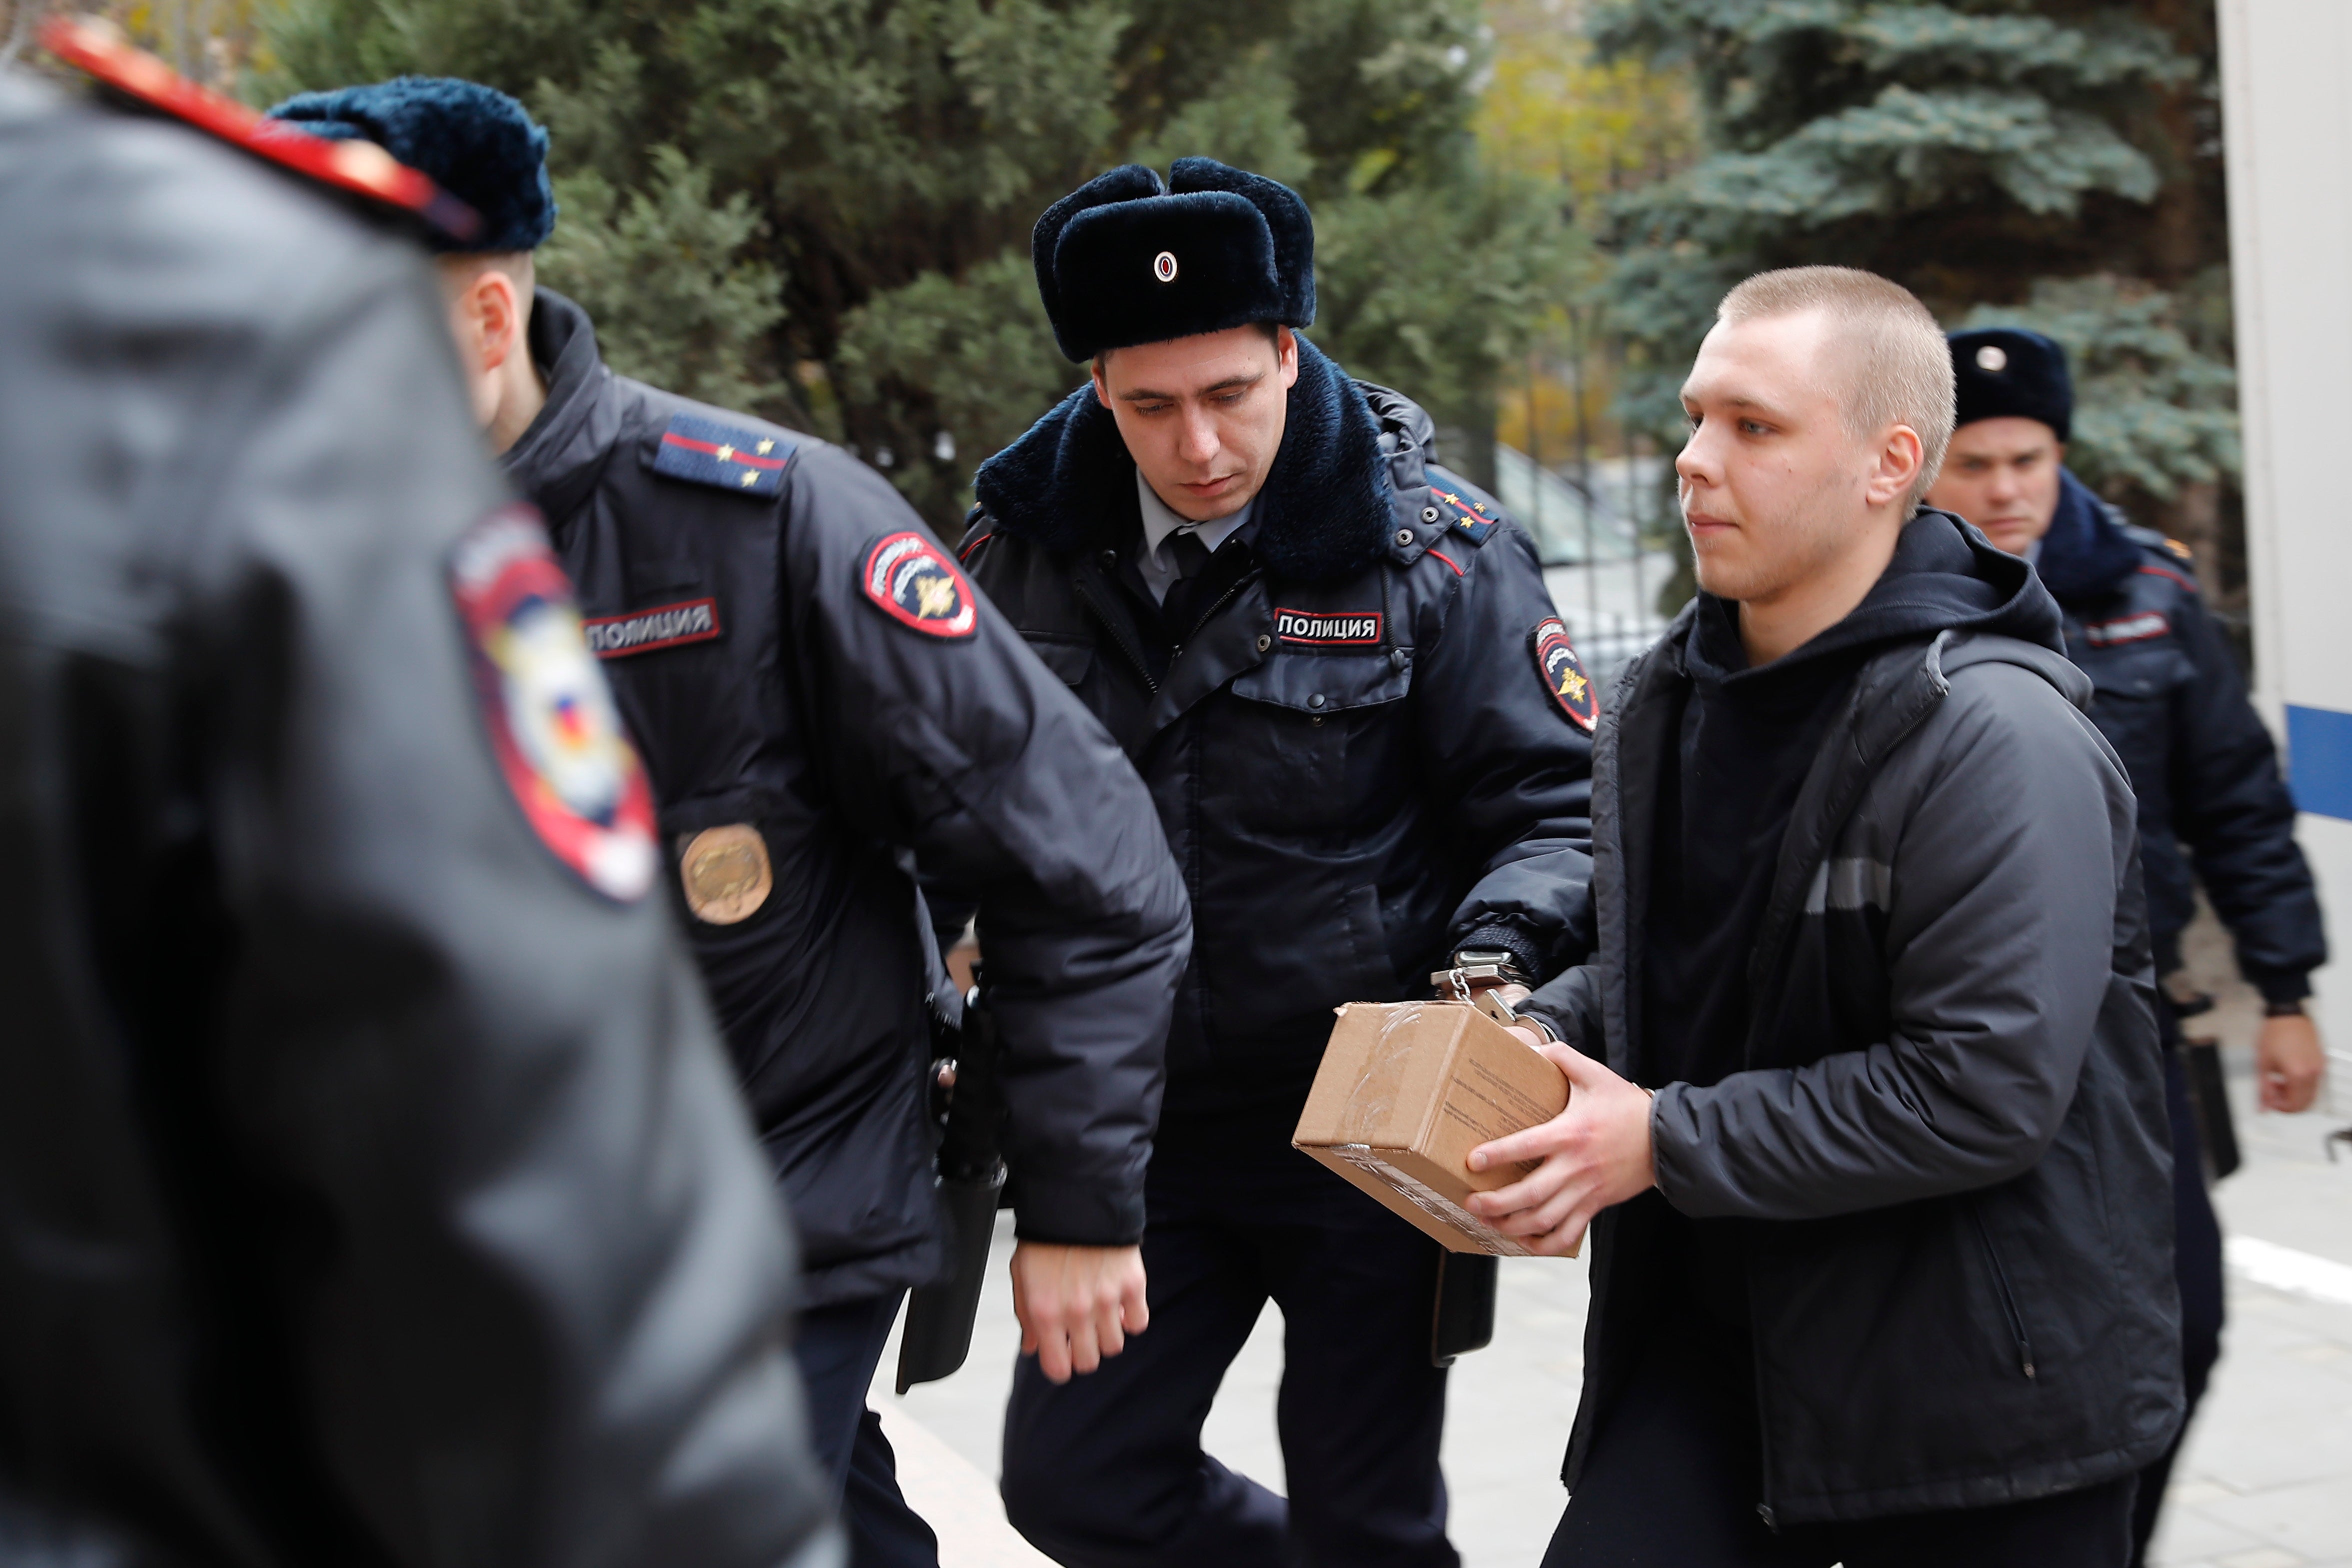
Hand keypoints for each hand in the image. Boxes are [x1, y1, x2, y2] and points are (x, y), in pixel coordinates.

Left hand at [1009, 1242, 1147, 1383]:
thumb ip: (1026, 1316)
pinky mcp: (1132, 1285)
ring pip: (1114, 1346)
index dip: (1060, 1366)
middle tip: (1081, 1335)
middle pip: (1089, 1362)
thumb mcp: (1022, 1276)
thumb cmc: (1046, 1237)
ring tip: (1099, 1316)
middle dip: (1084, 1353)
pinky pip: (1138, 1323)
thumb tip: (1032, 1347)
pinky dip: (1130, 1319)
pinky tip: (1119, 1305)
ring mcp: (1107, 1300)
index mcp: (1045, 1312)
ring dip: (1106, 1335)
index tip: (1062, 1357)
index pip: (1058, 1368)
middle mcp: (1076, 1312)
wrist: (1075, 1200)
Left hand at [1464, 1041, 1655, 1256]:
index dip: (1497, 1155)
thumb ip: (1562, 1056)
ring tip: (1487, 1223)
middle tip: (1471, 1202)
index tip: (1473, 1161)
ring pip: (1545, 1219)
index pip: (1527, 1146)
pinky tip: (1523, 1241)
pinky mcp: (1596, 1206)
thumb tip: (1530, 1049)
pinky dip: (1544, 1244)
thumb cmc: (1626, 1106)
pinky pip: (1569, 1234)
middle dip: (1497, 1203)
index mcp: (1571, 1133)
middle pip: (1531, 1194)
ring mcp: (1586, 1191)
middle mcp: (1576, 1166)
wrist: (1664, 1138)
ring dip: (1513, 1226)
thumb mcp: (1594, 1074)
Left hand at [2257, 1011, 2326, 1112]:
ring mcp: (2320, 1067)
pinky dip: (2301, 1085)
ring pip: (2311, 1094)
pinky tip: (2287, 1075)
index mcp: (2299, 1074)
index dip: (2280, 1108)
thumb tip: (2263, 1106)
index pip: (2295, 1105)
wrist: (2287, 1014)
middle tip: (2272, 1093)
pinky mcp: (2321, 1061)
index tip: (2269, 1101)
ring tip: (2277, 1082)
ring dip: (2294, 1094)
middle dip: (2287, 1103)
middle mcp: (2313, 1072)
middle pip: (2305, 1103)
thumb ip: (2263, 1088)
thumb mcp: (2262, 1064)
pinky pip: (2314, 1082)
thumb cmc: (2275, 1033)